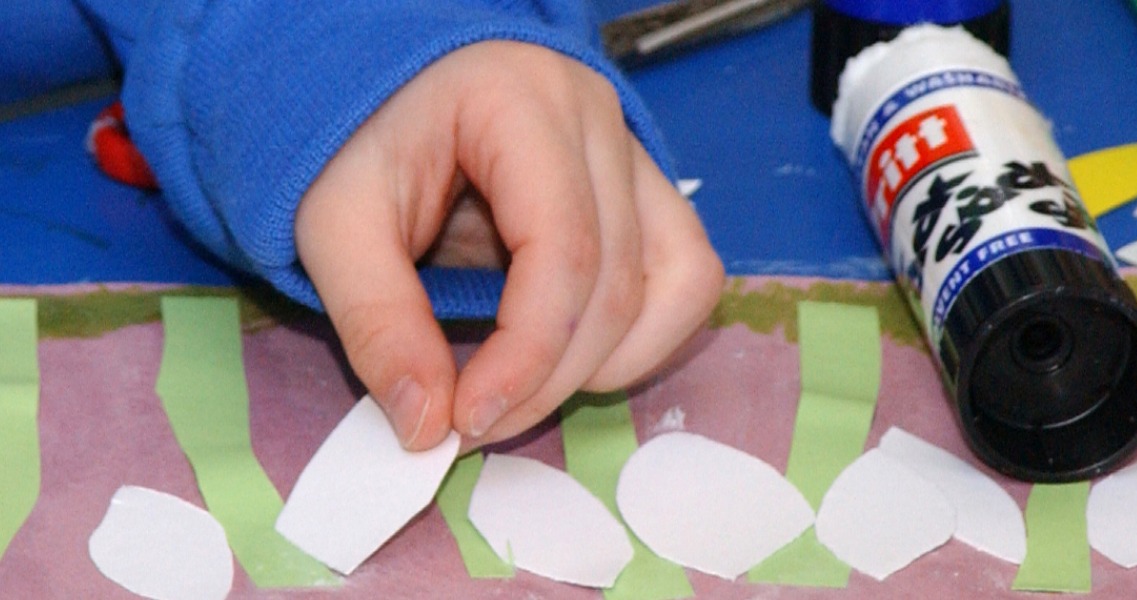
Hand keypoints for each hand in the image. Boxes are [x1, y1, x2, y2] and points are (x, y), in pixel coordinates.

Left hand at [295, 40, 723, 451]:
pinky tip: (574, 360)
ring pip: (676, 282)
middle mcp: (600, 118)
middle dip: (549, 378)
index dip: (526, 355)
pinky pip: (686, 277)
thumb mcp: (335, 223)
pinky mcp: (647, 189)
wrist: (387, 88)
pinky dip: (644, 338)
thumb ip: (376, 320)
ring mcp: (635, 152)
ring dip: (609, 363)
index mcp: (521, 102)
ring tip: (525, 390)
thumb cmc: (357, 141)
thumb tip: (427, 426)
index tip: (464, 420)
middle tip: (474, 424)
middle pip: (616, 281)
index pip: (562, 249)